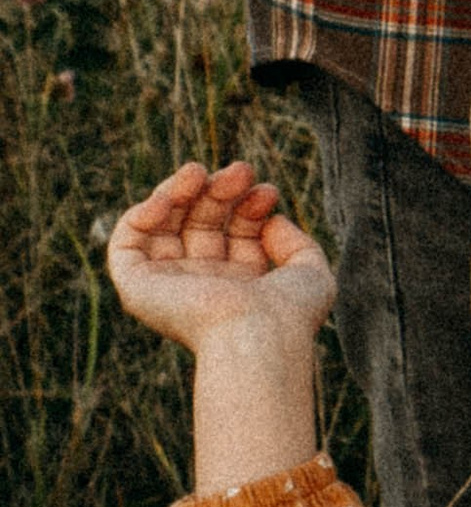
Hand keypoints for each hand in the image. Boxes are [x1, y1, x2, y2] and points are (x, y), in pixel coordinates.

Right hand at [106, 159, 333, 355]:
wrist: (257, 335)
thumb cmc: (288, 314)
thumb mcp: (309, 273)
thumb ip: (297, 244)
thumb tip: (271, 221)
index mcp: (240, 285)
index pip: (238, 231)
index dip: (250, 204)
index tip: (268, 193)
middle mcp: (203, 285)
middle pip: (202, 221)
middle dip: (220, 190)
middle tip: (241, 170)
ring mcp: (169, 286)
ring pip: (164, 225)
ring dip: (179, 190)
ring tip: (198, 171)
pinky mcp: (138, 288)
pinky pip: (126, 243)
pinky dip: (140, 214)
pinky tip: (165, 200)